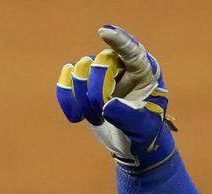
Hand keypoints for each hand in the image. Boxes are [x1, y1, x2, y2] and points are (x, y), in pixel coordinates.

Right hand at [56, 25, 177, 171]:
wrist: (130, 142)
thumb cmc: (144, 132)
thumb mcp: (144, 128)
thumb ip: (129, 116)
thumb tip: (107, 106)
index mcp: (144, 72)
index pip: (132, 51)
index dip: (118, 41)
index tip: (104, 33)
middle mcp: (122, 65)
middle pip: (101, 64)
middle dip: (97, 92)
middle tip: (102, 114)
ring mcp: (101, 70)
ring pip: (81, 70)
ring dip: (84, 99)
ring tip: (98, 118)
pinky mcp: (84, 80)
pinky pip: (67, 78)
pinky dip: (67, 97)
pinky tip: (75, 116)